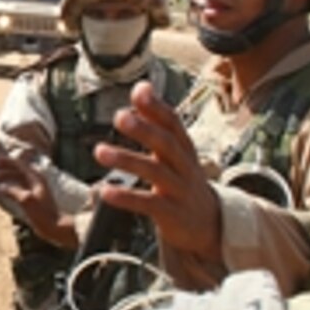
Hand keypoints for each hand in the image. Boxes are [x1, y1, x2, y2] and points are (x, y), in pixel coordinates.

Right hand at [0, 154, 77, 249]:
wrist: (55, 226)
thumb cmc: (42, 213)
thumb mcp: (26, 200)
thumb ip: (13, 191)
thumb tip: (1, 186)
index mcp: (36, 178)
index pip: (20, 165)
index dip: (8, 162)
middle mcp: (36, 181)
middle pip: (19, 171)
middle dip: (6, 169)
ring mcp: (36, 190)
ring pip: (20, 179)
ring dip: (8, 178)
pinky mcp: (34, 198)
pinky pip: (21, 188)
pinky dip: (12, 187)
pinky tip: (5, 191)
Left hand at [93, 81, 221, 262]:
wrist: (210, 224)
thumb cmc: (183, 180)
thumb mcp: (174, 151)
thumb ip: (156, 121)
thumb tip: (141, 85)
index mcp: (183, 148)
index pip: (173, 123)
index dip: (157, 107)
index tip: (140, 90)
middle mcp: (184, 166)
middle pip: (167, 144)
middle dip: (145, 129)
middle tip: (120, 116)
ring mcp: (179, 190)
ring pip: (155, 172)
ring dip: (127, 160)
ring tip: (99, 151)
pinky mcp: (172, 214)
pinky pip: (148, 204)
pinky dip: (126, 197)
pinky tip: (105, 191)